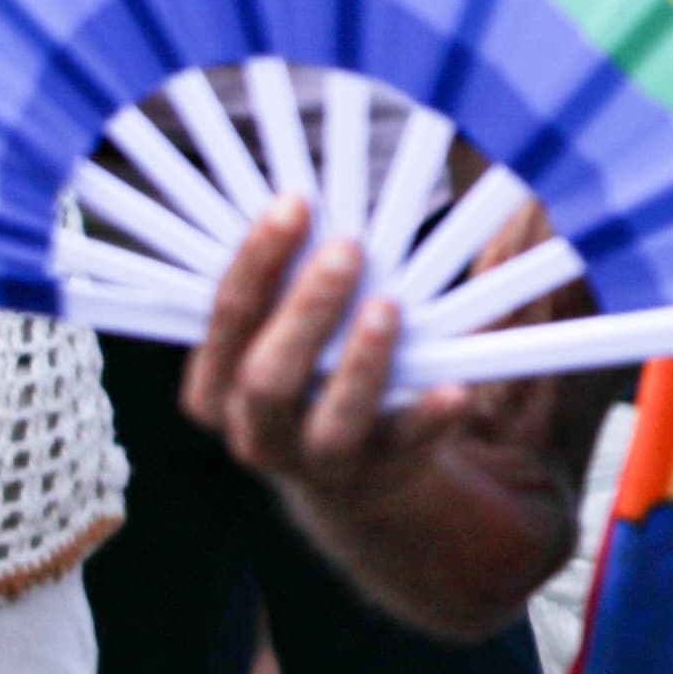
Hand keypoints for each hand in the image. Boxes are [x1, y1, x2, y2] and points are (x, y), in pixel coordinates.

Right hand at [179, 198, 581, 637]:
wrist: (353, 481)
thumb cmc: (315, 376)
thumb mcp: (284, 337)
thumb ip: (289, 285)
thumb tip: (319, 192)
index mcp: (216, 387)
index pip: (224, 320)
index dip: (255, 263)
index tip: (292, 203)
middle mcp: (256, 431)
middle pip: (266, 377)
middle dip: (306, 311)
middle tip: (346, 248)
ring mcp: (317, 462)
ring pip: (330, 422)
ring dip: (361, 364)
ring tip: (389, 308)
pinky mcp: (381, 473)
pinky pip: (406, 447)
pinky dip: (429, 418)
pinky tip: (456, 389)